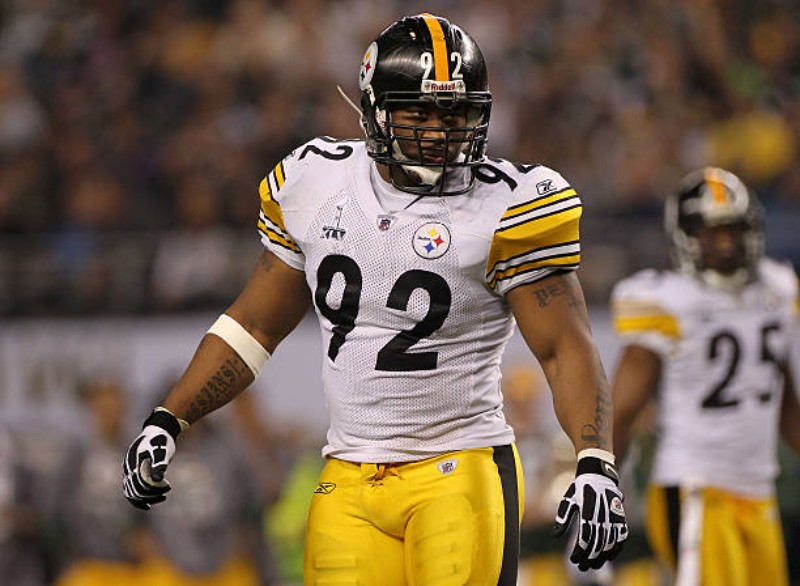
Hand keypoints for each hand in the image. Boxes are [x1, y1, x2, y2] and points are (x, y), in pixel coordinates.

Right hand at [122, 407, 184, 509]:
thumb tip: (158, 478)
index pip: (141, 482)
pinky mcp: (132, 473)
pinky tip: (148, 506)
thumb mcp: (163, 449)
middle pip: (135, 490)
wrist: (158, 430)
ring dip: (146, 498)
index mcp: (135, 462)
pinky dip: (138, 500)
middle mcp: (129, 468)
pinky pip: (131, 490)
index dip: (154, 488)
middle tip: (165, 493)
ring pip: (132, 492)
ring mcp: (129, 470)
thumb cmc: (162, 439)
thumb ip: (160, 462)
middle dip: (151, 494)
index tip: (168, 486)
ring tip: (162, 497)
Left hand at [553, 449, 627, 570]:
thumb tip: (555, 535)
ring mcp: (614, 516)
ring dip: (601, 556)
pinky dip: (616, 548)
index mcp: (588, 510)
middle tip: (581, 567)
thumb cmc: (580, 488)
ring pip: (609, 542)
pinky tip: (609, 557)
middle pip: (597, 542)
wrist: (599, 474)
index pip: (585, 536)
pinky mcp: (621, 517)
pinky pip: (621, 536)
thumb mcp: (568, 499)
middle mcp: (602, 514)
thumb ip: (562, 517)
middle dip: (589, 557)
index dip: (580, 550)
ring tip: (593, 565)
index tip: (573, 559)